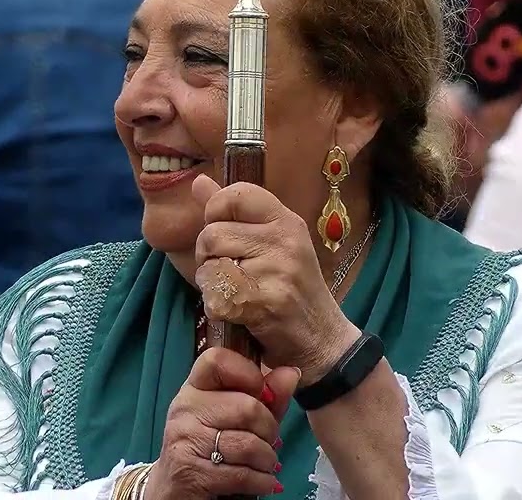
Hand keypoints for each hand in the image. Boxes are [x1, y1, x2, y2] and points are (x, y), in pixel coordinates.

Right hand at [145, 348, 297, 499]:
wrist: (175, 489)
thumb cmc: (211, 447)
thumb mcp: (239, 418)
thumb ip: (266, 396)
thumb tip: (291, 372)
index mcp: (194, 387)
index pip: (217, 360)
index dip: (248, 373)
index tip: (260, 393)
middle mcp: (185, 408)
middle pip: (247, 408)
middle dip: (269, 429)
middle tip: (268, 440)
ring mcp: (185, 440)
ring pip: (249, 444)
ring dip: (268, 460)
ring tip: (265, 463)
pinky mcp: (192, 472)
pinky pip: (243, 474)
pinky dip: (262, 481)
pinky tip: (263, 481)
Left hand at [191, 175, 359, 383]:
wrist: (323, 340)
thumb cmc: (290, 289)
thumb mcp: (270, 244)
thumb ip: (233, 213)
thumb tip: (199, 182)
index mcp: (285, 220)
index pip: (236, 194)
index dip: (216, 211)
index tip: (222, 233)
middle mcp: (284, 240)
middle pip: (212, 234)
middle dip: (208, 257)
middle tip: (229, 273)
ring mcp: (278, 270)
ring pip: (210, 267)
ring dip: (212, 285)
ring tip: (235, 293)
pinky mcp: (267, 302)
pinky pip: (216, 298)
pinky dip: (218, 310)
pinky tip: (237, 313)